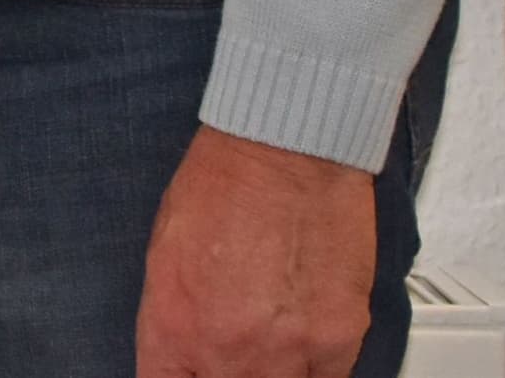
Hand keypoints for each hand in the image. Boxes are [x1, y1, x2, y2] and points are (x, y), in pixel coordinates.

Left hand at [135, 124, 376, 377]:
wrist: (288, 149)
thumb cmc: (224, 182)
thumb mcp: (166, 253)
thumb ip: (174, 319)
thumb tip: (181, 353)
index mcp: (174, 328)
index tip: (191, 369)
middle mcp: (228, 352)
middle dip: (225, 371)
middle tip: (236, 342)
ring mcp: (287, 352)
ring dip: (272, 371)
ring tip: (271, 339)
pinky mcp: (339, 340)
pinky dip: (315, 367)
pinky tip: (306, 339)